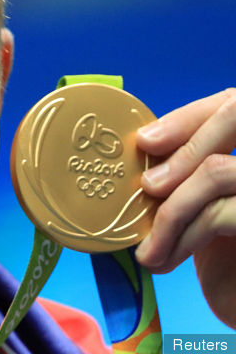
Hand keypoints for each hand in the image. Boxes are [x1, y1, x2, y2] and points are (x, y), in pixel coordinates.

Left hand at [134, 88, 235, 328]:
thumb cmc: (228, 263)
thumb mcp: (202, 207)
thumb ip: (184, 174)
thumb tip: (139, 146)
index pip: (231, 103)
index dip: (189, 116)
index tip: (145, 141)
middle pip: (235, 112)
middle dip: (182, 147)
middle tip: (146, 186)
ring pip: (217, 170)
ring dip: (170, 212)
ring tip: (147, 248)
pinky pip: (219, 213)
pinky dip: (180, 237)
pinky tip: (163, 260)